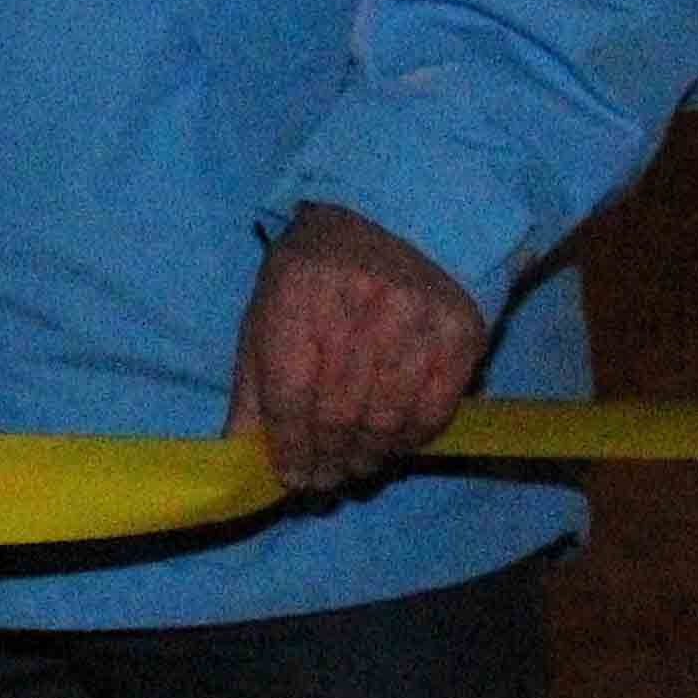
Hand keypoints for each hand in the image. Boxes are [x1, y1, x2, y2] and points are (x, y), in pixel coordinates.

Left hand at [225, 201, 490, 496]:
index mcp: (296, 297)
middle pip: (338, 415)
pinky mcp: (458, 334)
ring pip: (386, 421)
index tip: (291, 477)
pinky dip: (411, 440)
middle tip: (324, 481)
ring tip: (355, 467)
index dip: (289, 448)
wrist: (395, 215)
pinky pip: (433, 411)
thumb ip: (253, 382)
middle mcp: (356, 308)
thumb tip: (238, 450)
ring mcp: (413, 321)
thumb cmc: (317, 271)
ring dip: (368, 458)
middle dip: (327, 461)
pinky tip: (394, 444)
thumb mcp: (268, 309)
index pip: (288, 395)